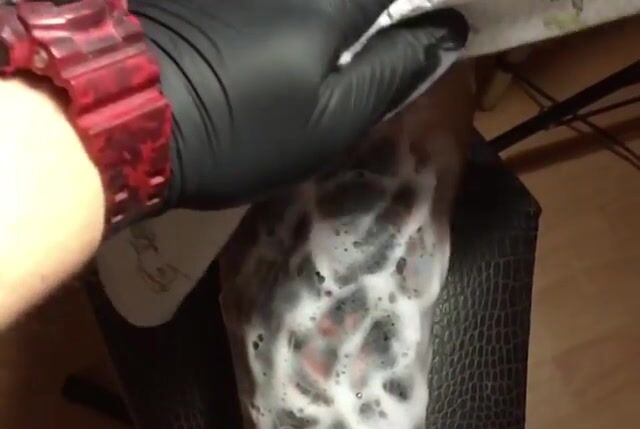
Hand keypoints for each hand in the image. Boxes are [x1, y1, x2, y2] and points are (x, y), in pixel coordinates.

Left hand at [129, 0, 467, 209]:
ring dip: (341, 23)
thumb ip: (391, 74)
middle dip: (377, 19)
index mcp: (334, 3)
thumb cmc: (239, 133)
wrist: (124, 116)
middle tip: (376, 49)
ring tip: (326, 66)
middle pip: (357, 0)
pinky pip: (273, 7)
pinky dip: (297, 22)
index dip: (421, 7)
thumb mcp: (327, 124)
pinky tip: (281, 48)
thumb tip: (446, 33)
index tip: (430, 26)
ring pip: (314, 6)